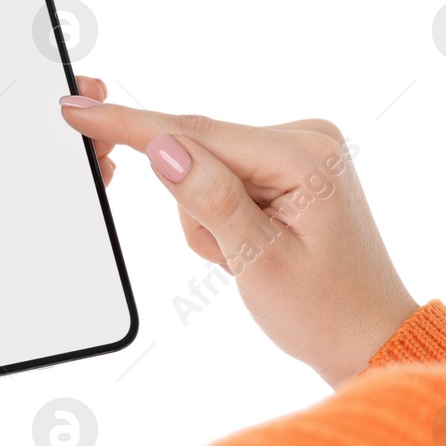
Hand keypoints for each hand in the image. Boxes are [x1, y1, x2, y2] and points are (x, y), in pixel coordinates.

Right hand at [59, 100, 418, 387]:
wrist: (368, 337)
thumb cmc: (324, 310)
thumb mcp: (258, 262)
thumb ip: (209, 199)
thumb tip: (162, 145)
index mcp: (305, 153)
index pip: (198, 132)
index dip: (131, 124)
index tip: (77, 109)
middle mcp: (306, 136)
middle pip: (199, 151)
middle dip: (198, 210)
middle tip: (232, 258)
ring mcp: (299, 148)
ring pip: (205, 168)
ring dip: (210, 220)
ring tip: (248, 259)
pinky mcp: (289, 165)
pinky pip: (223, 177)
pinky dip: (222, 216)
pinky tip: (254, 247)